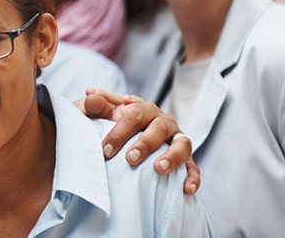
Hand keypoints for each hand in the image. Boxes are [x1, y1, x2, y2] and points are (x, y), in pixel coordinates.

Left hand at [79, 88, 199, 194]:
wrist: (130, 138)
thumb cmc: (115, 125)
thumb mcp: (105, 114)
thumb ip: (98, 106)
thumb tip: (90, 95)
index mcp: (143, 109)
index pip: (133, 115)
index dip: (120, 132)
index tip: (105, 149)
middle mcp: (162, 122)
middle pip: (159, 127)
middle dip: (146, 143)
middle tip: (130, 158)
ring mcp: (176, 139)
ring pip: (182, 144)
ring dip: (172, 156)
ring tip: (159, 168)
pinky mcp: (186, 159)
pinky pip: (193, 167)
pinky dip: (192, 177)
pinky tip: (186, 188)